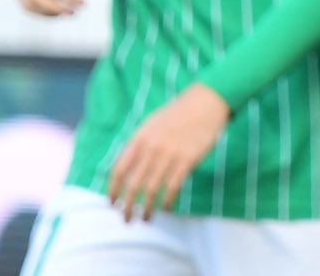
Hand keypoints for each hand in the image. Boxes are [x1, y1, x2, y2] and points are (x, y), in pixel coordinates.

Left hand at [107, 83, 232, 220]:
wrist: (206, 101)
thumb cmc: (179, 112)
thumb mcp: (152, 123)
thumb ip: (139, 143)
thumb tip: (128, 167)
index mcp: (140, 137)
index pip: (119, 169)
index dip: (114, 189)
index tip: (112, 202)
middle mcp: (151, 147)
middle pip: (133, 183)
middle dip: (127, 205)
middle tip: (126, 219)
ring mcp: (169, 154)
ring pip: (152, 189)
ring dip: (147, 207)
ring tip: (145, 218)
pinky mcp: (187, 159)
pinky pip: (173, 186)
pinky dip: (167, 200)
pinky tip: (165, 207)